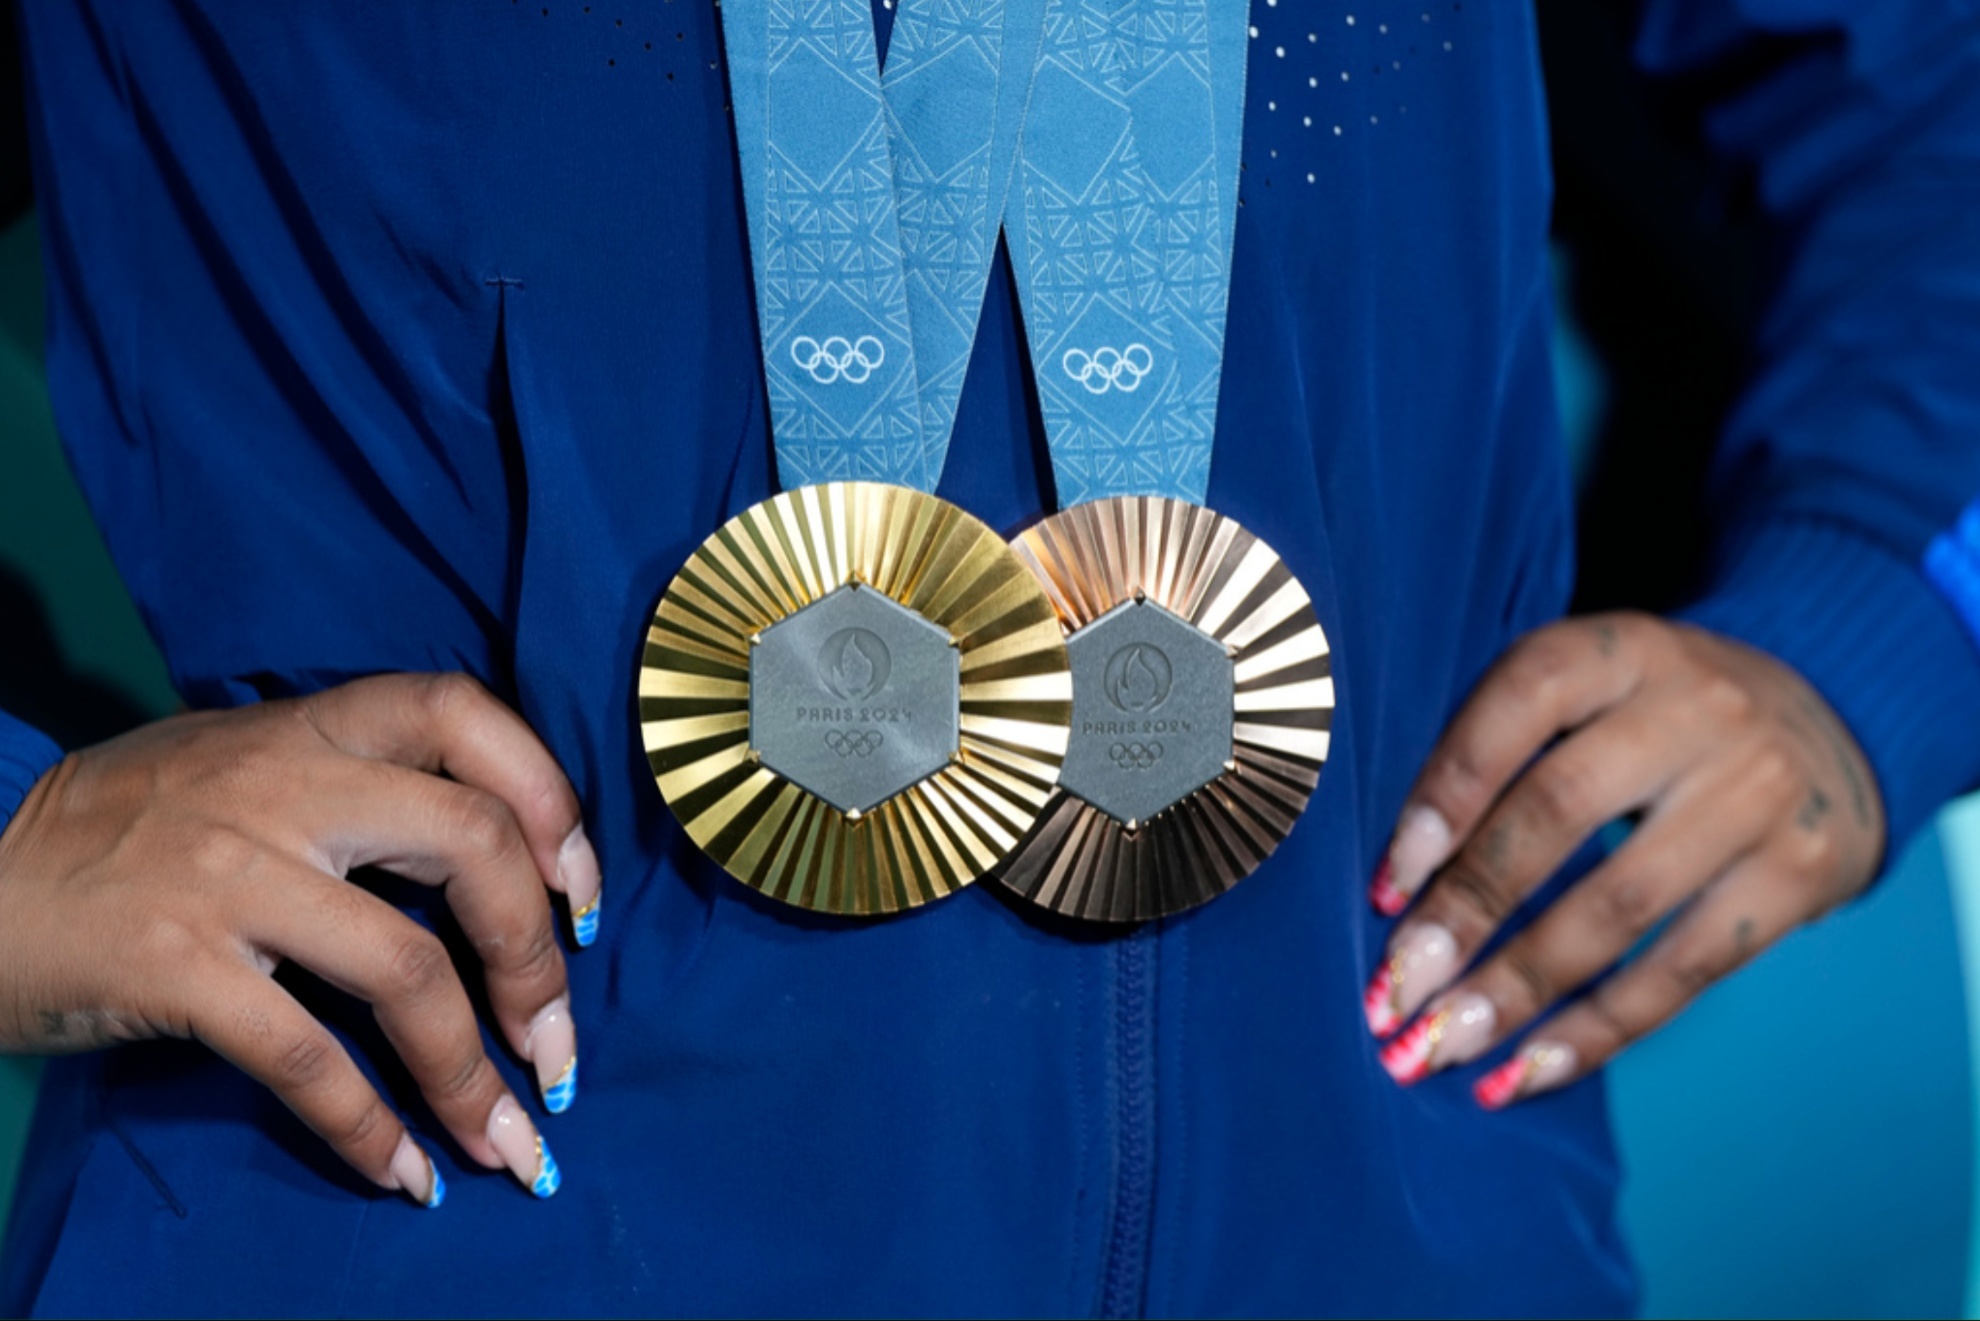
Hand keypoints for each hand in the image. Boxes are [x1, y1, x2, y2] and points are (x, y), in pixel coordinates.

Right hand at [0, 674, 601, 1204]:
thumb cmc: (122, 826)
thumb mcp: (243, 763)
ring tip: (506, 1142)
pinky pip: (307, 1058)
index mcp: (311, 725)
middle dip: (537, 960)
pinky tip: (402, 1174)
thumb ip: (354, 785)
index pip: (466, 715)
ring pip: (406, 970)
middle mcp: (284, 784)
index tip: (580, 901)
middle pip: (471, 844)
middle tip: (557, 1047)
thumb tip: (501, 869)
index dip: (551, 802)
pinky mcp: (176, 965)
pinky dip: (369, 1128)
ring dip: (472, 1075)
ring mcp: (230, 874)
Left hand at [1361, 613, 1884, 1104]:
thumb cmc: (1654, 720)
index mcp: (1619, 651)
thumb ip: (1502, 753)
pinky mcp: (1800, 873)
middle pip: (1556, 812)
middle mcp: (1695, 709)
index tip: (1383, 890)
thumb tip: (1393, 887)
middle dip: (1465, 912)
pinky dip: (1595, 1030)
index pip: (1518, 705)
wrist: (1833, 721)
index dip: (1442, 797)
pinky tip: (1524, 1070)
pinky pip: (1683, 969)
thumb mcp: (1592, 692)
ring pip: (1617, 905)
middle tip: (1394, 993)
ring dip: (1517, 988)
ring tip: (1442, 1044)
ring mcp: (1755, 792)